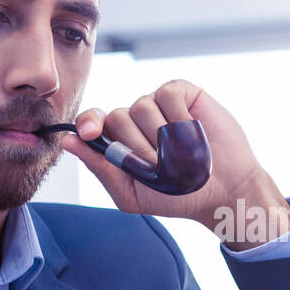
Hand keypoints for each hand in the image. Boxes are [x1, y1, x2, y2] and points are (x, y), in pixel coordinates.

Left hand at [62, 79, 289, 249]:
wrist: (223, 192)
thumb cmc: (177, 196)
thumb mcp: (132, 193)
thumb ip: (100, 167)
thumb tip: (66, 141)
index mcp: (120, 141)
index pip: (92, 122)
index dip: (89, 123)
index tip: (91, 133)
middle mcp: (136, 119)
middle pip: (116, 117)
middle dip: (136, 146)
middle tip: (160, 165)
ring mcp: (158, 104)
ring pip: (141, 105)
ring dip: (162, 136)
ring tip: (182, 153)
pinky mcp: (183, 92)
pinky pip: (167, 94)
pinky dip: (179, 116)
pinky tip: (193, 131)